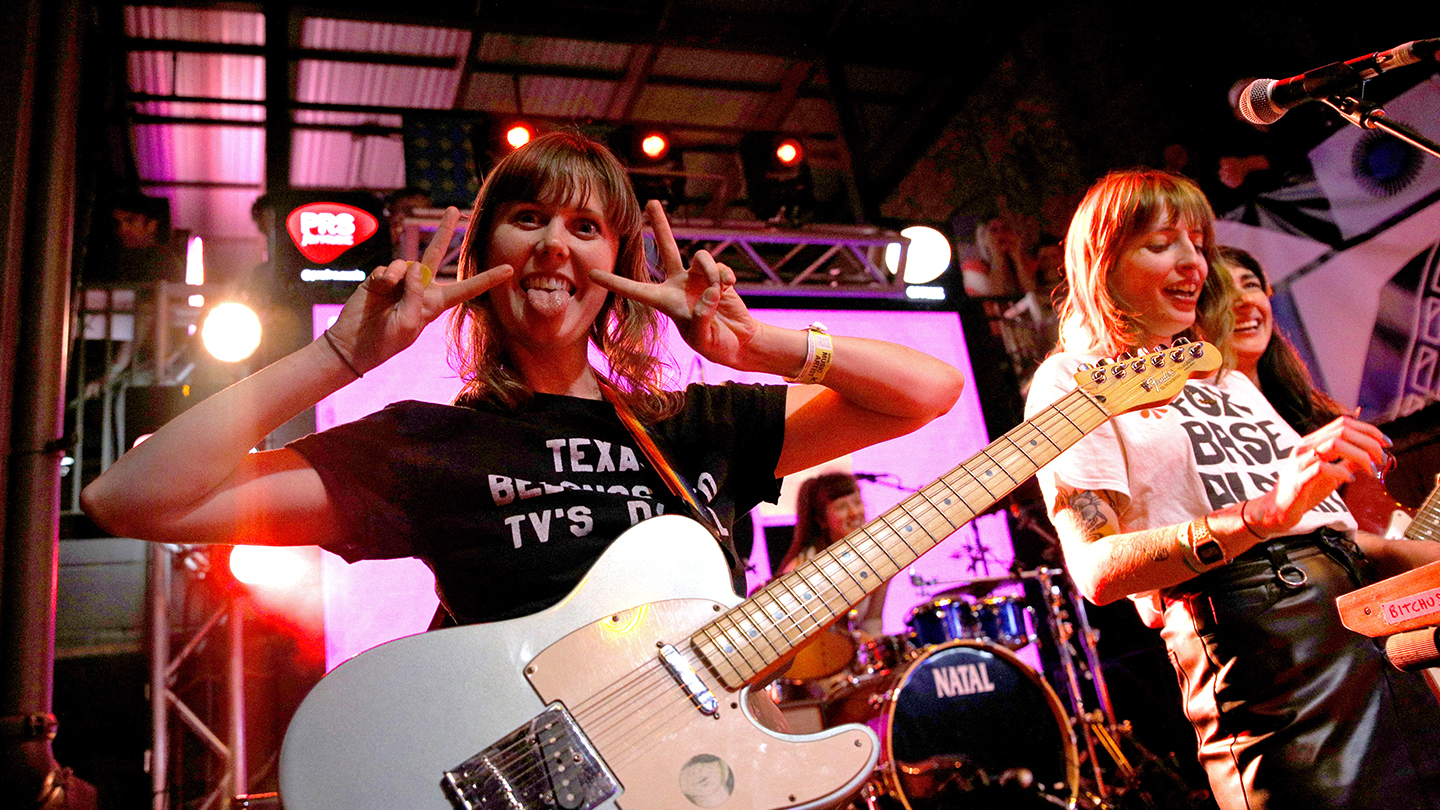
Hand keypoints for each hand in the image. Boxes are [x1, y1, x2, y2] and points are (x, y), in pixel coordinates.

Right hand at [325, 207, 512, 373]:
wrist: (354, 343)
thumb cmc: (386, 341)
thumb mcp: (409, 324)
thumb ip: (415, 296)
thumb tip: (413, 267)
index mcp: (435, 304)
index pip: (466, 289)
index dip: (487, 279)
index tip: (509, 270)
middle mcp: (421, 288)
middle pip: (436, 254)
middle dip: (444, 231)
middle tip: (454, 209)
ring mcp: (401, 281)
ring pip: (407, 263)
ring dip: (399, 276)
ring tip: (389, 293)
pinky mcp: (381, 277)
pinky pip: (389, 268)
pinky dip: (385, 277)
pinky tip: (378, 289)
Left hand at [588, 200, 758, 366]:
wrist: (740, 341)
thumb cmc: (716, 345)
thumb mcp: (704, 339)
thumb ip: (702, 317)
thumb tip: (709, 290)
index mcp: (665, 302)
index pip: (635, 290)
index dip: (614, 282)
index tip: (591, 274)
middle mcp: (678, 284)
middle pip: (667, 248)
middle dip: (660, 224)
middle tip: (652, 202)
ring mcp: (698, 278)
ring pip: (701, 257)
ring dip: (712, 271)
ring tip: (718, 291)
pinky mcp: (718, 276)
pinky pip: (720, 267)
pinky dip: (726, 277)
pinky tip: (729, 289)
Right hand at [1257, 415, 1390, 534]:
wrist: (1277, 510)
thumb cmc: (1304, 491)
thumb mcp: (1331, 474)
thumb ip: (1347, 462)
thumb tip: (1371, 455)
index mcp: (1313, 442)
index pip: (1343, 423)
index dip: (1369, 430)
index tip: (1386, 443)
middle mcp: (1305, 446)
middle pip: (1342, 431)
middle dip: (1369, 442)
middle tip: (1381, 459)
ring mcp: (1301, 462)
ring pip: (1334, 444)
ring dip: (1359, 455)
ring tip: (1370, 470)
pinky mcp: (1299, 479)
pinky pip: (1322, 467)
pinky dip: (1342, 471)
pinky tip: (1350, 479)